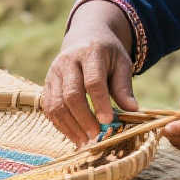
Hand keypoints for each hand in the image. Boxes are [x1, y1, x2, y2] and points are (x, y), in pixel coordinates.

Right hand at [40, 13, 139, 144]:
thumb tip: (133, 110)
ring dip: (69, 126)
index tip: (108, 121)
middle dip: (83, 119)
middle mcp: (68, 62)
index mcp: (90, 53)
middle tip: (96, 136)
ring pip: (56, 104)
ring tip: (84, 142)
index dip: (100, 103)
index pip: (93, 81)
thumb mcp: (122, 63)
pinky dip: (60, 124)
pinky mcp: (46, 84)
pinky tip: (73, 136)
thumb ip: (124, 86)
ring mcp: (54, 73)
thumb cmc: (107, 54)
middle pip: (71, 95)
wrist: (85, 37)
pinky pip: (49, 107)